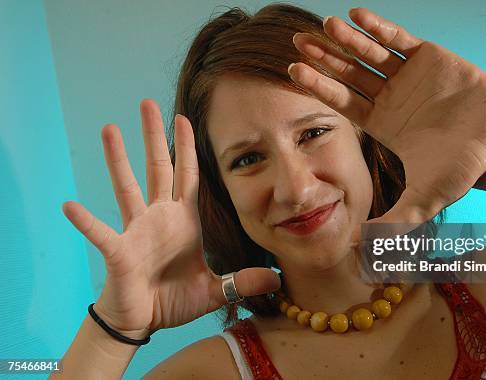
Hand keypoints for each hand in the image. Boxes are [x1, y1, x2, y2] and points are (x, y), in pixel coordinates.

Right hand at [62, 100, 279, 338]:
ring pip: (127, 188)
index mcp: (184, 221)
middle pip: (157, 168)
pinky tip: (70, 206)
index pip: (187, 175)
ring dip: (118, 160)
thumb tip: (277, 280)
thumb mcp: (215, 290)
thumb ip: (243, 281)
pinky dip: (87, 222)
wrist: (144, 321)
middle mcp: (159, 218)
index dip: (186, 148)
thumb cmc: (174, 300)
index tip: (184, 118)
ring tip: (110, 128)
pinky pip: (101, 234)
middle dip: (154, 136)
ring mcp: (137, 231)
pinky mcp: (120, 252)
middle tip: (148, 102)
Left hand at [289, 8, 485, 226]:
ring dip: (348, 41)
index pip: (341, 101)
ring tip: (326, 26)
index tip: (292, 71)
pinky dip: (380, 28)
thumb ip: (393, 221)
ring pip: (370, 54)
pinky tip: (358, 16)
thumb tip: (362, 248)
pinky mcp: (429, 58)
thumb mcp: (422, 199)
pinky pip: (399, 40)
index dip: (318, 87)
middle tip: (298, 42)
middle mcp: (388, 97)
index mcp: (380, 122)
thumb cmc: (461, 172)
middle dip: (324, 59)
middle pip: (348, 74)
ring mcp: (407, 76)